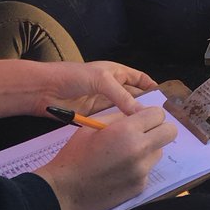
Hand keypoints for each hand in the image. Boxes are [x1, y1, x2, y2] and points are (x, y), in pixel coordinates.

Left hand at [0, 59, 157, 122]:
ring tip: (147, 132)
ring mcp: (102, 102)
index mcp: (117, 73)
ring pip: (123, 112)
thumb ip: (122, 97)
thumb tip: (141, 113)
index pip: (141, 80)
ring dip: (131, 120)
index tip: (165, 103)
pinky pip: (110, 122)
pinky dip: (118, 127)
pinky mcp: (93, 116)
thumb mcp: (102, 81)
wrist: (44, 90)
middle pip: (134, 97)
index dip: (152, 88)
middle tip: (159, 122)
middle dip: (145, 107)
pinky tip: (127, 136)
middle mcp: (112, 87)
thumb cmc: (73, 76)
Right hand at [35, 105, 176, 209]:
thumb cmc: (75, 155)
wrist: (64, 191)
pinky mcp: (140, 187)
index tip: (142, 119)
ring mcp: (142, 171)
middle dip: (159, 129)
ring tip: (125, 153)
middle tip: (143, 132)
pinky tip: (120, 170)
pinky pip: (148, 170)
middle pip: (170, 132)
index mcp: (128, 131)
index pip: (159, 114)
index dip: (150, 114)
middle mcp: (140, 150)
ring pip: (159, 151)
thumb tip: (139, 113)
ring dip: (148, 149)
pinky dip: (139, 167)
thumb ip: (120, 117)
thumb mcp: (94, 126)